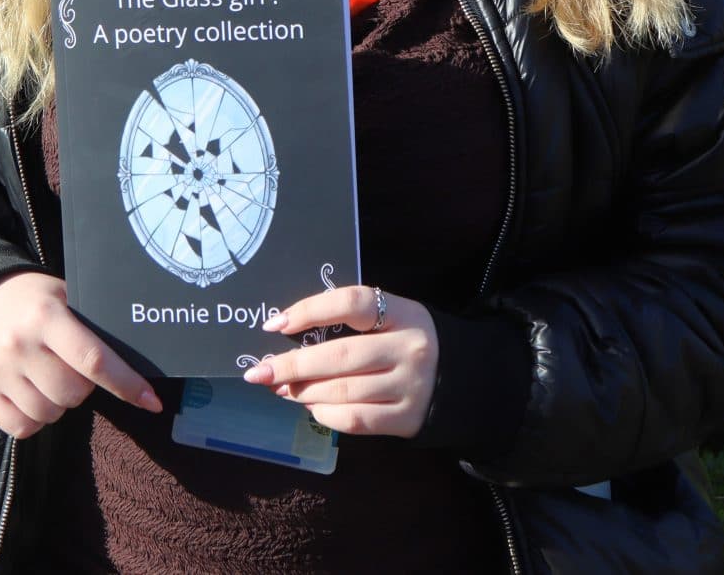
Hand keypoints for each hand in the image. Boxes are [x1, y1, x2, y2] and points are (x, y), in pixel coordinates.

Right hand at [0, 271, 161, 437]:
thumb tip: (138, 358)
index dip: (126, 384)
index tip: (152, 402)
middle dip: (83, 387)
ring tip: (48, 376)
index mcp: (46, 316)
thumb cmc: (34, 299)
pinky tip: (31, 393)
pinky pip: (23, 427)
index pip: (94, 360)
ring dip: (58, 403)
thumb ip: (92, 324)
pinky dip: (35, 418)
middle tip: (71, 366)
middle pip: (74, 393)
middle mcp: (20, 344)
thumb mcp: (64, 296)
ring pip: (50, 414)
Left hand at [241, 285, 438, 437]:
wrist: (462, 380)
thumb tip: (287, 332)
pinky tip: (312, 407)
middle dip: (292, 365)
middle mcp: (409, 348)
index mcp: (403, 312)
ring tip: (281, 389)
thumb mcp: (393, 318)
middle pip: (339, 356)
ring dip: (303, 392)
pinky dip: (325, 414)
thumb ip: (351, 320)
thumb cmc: (409, 341)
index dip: (309, 310)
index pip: (350, 303)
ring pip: (343, 391)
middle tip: (261, 371)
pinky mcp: (406, 419)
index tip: (273, 325)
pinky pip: (354, 420)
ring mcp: (409, 386)